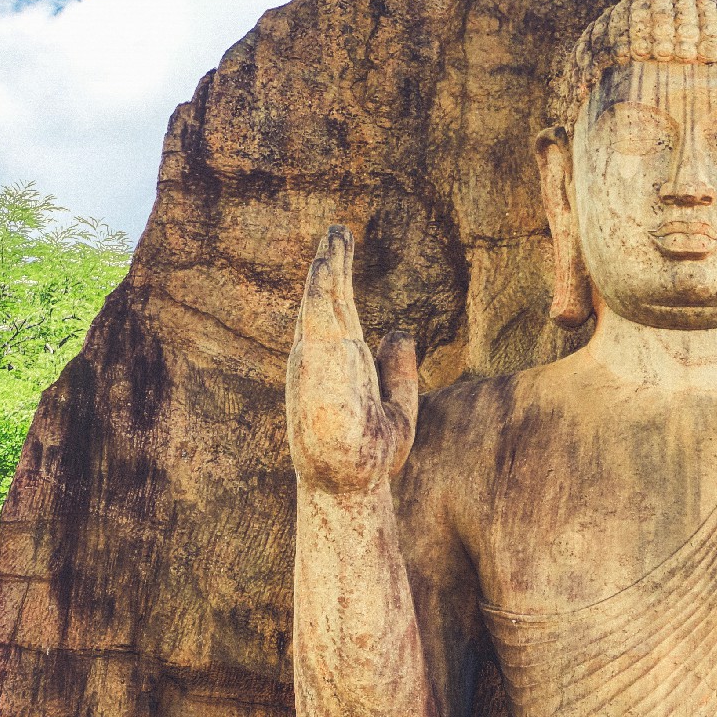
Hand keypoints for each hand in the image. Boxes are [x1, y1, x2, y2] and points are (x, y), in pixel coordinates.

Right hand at [288, 225, 417, 494]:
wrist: (351, 484)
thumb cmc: (368, 458)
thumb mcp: (397, 407)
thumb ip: (400, 370)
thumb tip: (401, 330)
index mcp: (340, 370)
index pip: (337, 318)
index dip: (336, 287)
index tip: (338, 257)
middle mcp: (323, 360)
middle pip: (327, 303)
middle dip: (332, 266)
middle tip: (337, 232)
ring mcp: (316, 360)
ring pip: (319, 303)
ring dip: (326, 268)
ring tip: (333, 237)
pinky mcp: (315, 363)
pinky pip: (316, 317)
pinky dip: (320, 287)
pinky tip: (326, 262)